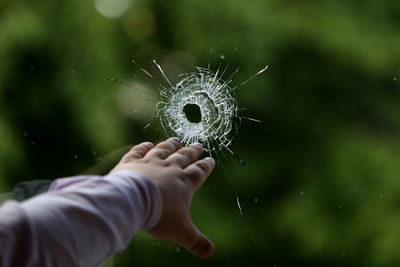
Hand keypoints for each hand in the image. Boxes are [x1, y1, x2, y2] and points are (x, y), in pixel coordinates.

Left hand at [110, 137, 214, 257]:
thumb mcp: (180, 231)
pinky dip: (143, 147)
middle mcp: (169, 169)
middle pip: (184, 157)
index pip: (199, 172)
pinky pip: (139, 151)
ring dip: (170, 145)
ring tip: (176, 139)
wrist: (132, 201)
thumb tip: (210, 252)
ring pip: (163, 150)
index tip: (211, 160)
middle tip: (198, 144)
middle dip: (192, 151)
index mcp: (184, 183)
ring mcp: (150, 162)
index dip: (206, 166)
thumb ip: (196, 241)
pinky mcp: (132, 162)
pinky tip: (147, 144)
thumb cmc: (159, 215)